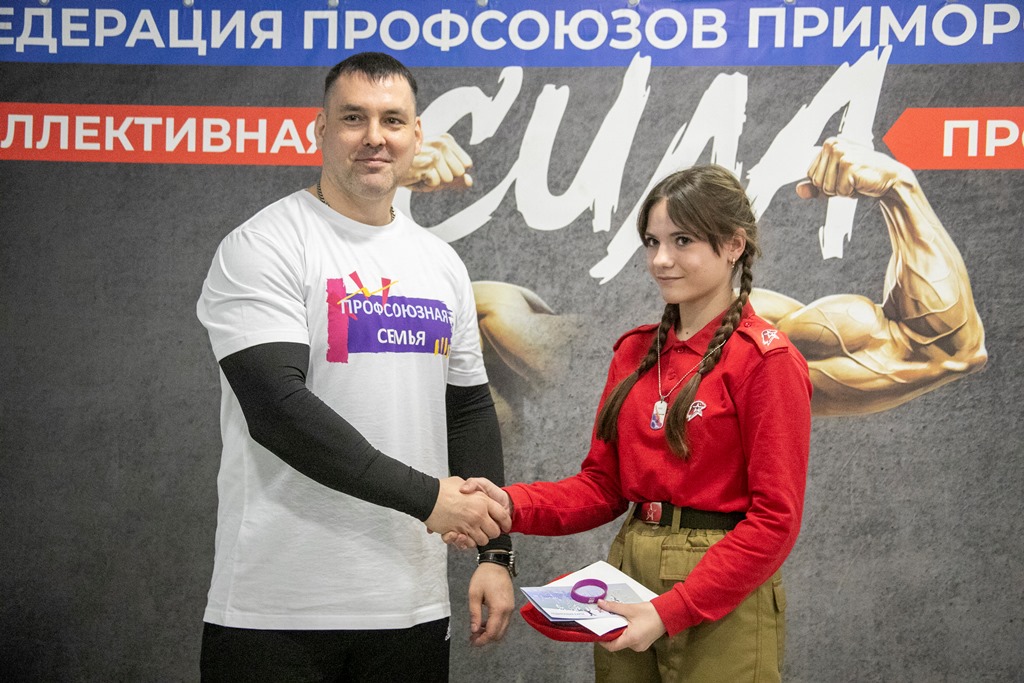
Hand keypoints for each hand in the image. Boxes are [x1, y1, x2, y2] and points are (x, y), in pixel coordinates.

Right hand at [401, 133, 472, 191]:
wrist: (392, 169)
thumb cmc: (418, 169)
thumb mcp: (440, 172)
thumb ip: (457, 177)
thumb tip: (470, 182)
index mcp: (446, 140)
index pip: (466, 164)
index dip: (454, 172)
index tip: (438, 167)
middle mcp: (440, 143)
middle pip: (459, 172)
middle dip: (446, 177)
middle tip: (430, 171)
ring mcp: (432, 153)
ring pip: (448, 179)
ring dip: (436, 181)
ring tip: (423, 173)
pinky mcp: (424, 164)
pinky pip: (436, 183)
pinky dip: (427, 185)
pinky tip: (417, 177)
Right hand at [425, 477, 509, 545]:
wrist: (426, 496)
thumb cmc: (443, 488)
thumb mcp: (462, 482)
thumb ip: (472, 487)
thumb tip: (473, 492)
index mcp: (482, 500)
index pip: (502, 514)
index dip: (505, 521)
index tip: (505, 525)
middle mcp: (478, 514)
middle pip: (495, 531)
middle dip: (492, 532)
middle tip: (487, 529)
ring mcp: (469, 525)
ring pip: (483, 540)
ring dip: (480, 538)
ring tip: (474, 532)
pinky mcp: (458, 533)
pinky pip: (469, 543)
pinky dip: (468, 542)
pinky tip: (464, 536)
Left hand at [467, 562, 514, 645]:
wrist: (497, 563)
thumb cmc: (484, 577)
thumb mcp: (474, 594)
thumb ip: (475, 614)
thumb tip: (474, 630)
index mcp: (499, 608)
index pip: (492, 632)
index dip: (482, 640)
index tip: (472, 641)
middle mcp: (508, 611)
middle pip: (499, 634)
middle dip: (486, 639)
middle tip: (473, 637)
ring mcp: (511, 608)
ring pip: (503, 629)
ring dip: (491, 633)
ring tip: (477, 630)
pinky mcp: (511, 605)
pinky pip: (504, 622)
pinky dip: (495, 626)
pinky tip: (484, 623)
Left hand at [596, 600, 666, 652]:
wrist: (668, 614)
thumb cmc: (652, 613)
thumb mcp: (630, 609)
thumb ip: (613, 607)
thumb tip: (600, 605)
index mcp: (632, 639)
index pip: (612, 646)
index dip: (602, 640)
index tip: (597, 632)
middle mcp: (636, 646)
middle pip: (617, 643)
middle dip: (611, 632)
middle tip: (606, 621)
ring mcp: (640, 645)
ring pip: (624, 640)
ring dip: (619, 631)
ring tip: (618, 619)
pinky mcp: (643, 642)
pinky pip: (630, 639)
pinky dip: (626, 632)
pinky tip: (627, 622)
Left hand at [796, 136, 913, 199]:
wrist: (890, 180)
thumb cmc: (862, 178)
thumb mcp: (835, 182)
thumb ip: (815, 186)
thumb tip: (798, 190)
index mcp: (828, 145)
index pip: (810, 175)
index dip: (825, 183)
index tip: (842, 177)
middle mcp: (832, 144)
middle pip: (815, 181)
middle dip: (832, 187)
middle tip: (850, 180)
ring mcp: (841, 153)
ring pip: (825, 187)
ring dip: (841, 190)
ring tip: (856, 180)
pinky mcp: (849, 164)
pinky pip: (838, 191)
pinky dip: (849, 193)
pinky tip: (861, 182)